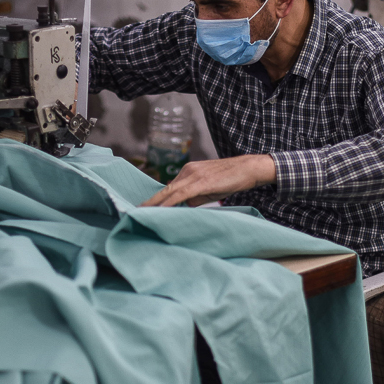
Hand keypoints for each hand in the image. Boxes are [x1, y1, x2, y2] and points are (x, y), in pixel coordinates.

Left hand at [141, 155, 276, 206]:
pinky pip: (180, 195)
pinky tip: (160, 211)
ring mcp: (193, 175)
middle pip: (164, 190)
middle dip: (149, 203)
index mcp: (188, 171)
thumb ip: (195, 198)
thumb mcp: (210, 190)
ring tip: (141, 215)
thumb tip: (184, 208)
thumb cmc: (232, 179)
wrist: (249, 168)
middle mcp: (187, 171)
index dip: (156, 200)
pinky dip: (168, 203)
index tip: (144, 210)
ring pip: (169, 192)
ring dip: (155, 205)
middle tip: (134, 213)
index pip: (168, 188)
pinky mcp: (200, 182)